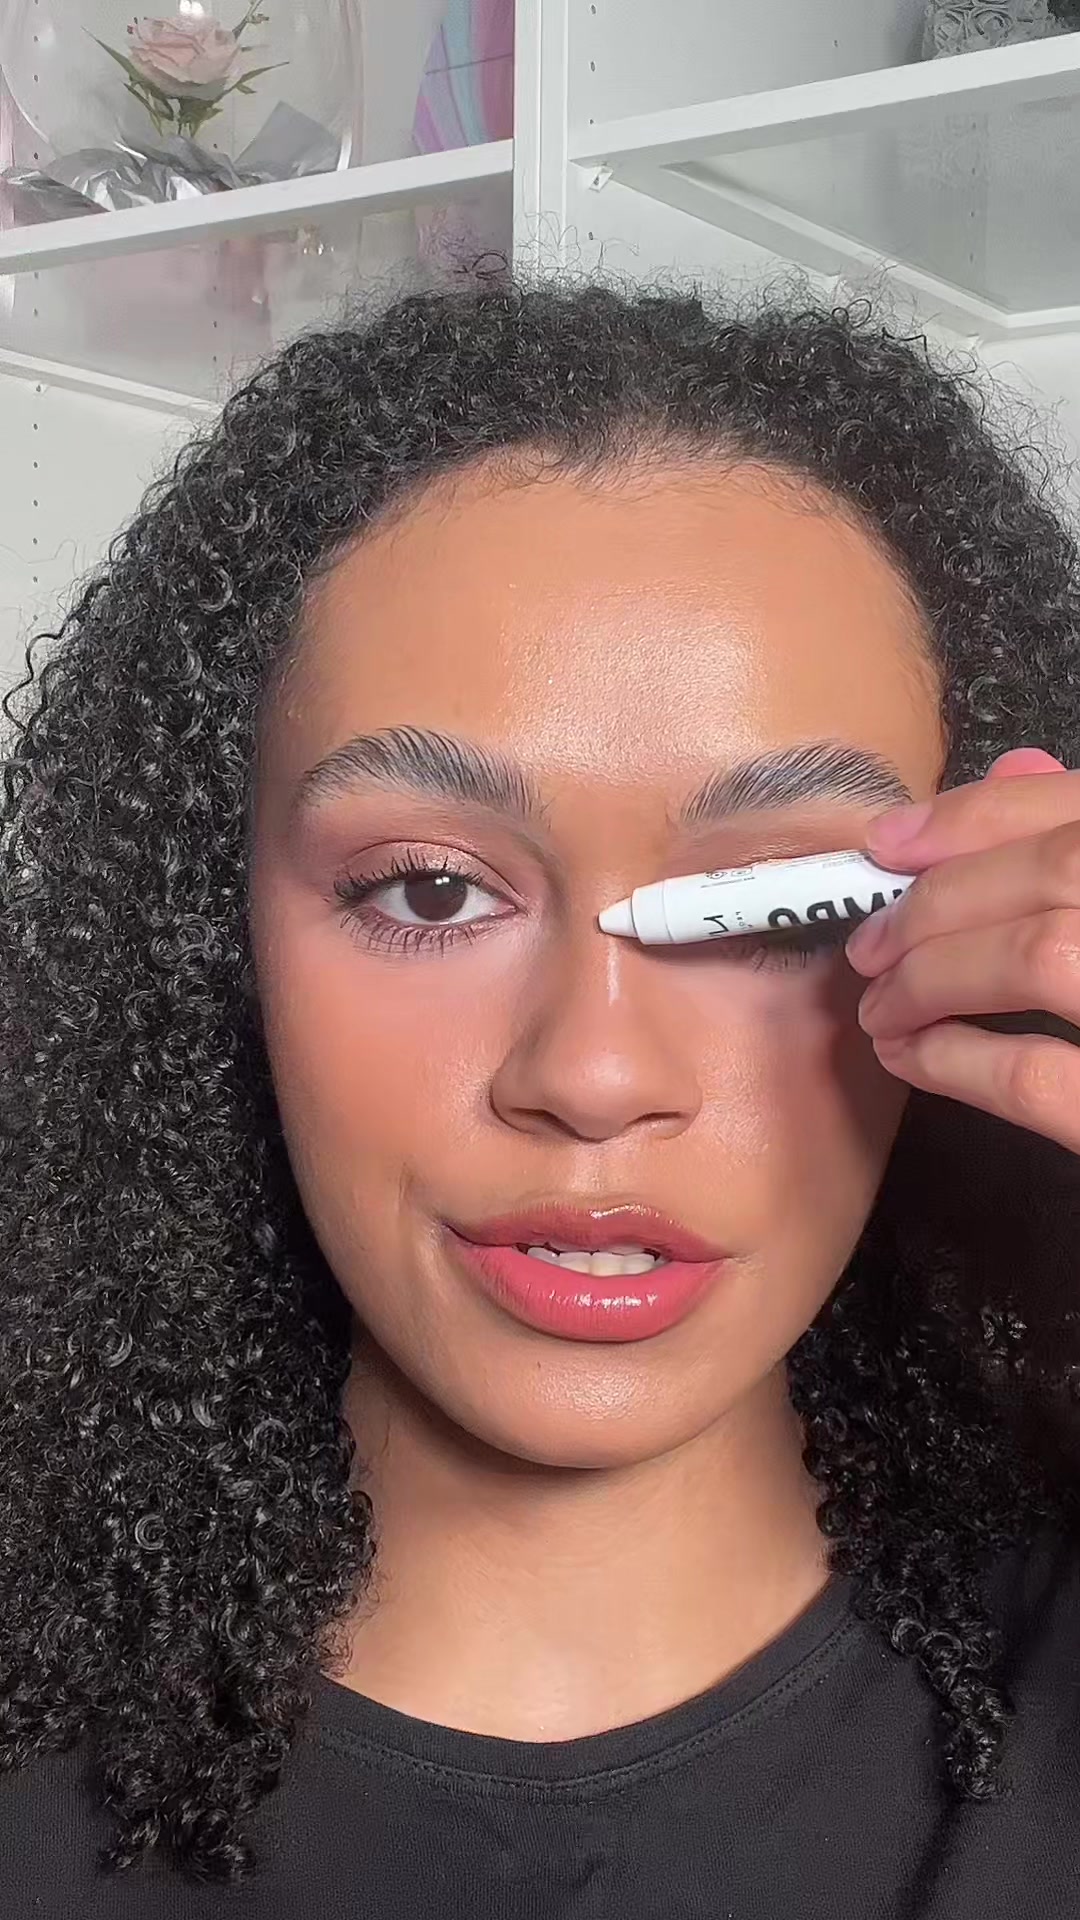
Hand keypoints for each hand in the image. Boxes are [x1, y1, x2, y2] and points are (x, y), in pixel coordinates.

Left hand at [847, 747, 1079, 1151]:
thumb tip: (1012, 778)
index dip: (973, 819)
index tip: (891, 845)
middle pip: (1057, 873)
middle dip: (939, 902)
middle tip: (871, 944)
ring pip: (1041, 956)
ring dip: (934, 976)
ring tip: (883, 1006)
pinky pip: (1043, 1077)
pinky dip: (961, 1062)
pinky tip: (916, 1058)